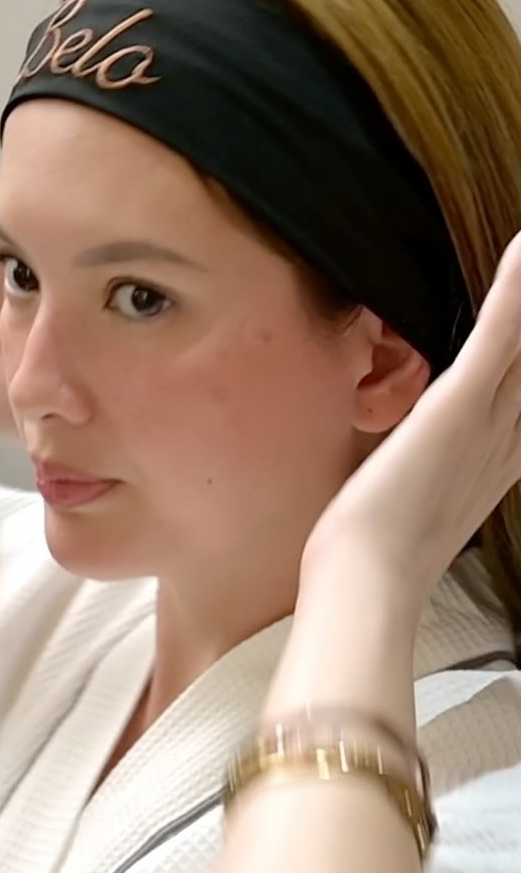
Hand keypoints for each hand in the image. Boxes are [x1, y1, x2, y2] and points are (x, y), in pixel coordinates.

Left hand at [301, 231, 520, 605]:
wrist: (367, 580)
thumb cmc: (379, 547)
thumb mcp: (415, 499)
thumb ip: (431, 467)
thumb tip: (415, 459)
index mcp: (499, 460)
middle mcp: (506, 438)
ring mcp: (487, 420)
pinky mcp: (457, 406)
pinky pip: (498, 338)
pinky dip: (516, 293)